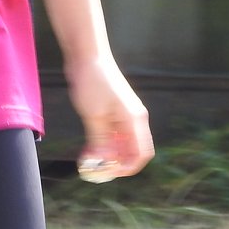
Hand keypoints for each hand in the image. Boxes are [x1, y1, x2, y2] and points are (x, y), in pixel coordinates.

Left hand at [65, 55, 153, 181]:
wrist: (86, 55)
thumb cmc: (93, 81)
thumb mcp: (94, 115)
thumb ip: (100, 141)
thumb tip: (103, 164)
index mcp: (134, 119)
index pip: (141, 153)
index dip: (128, 168)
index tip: (109, 172)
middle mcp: (133, 119)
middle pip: (132, 151)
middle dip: (117, 163)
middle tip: (96, 170)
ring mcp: (123, 115)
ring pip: (121, 144)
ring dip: (108, 155)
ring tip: (89, 160)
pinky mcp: (112, 112)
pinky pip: (112, 135)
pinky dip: (103, 144)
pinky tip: (88, 149)